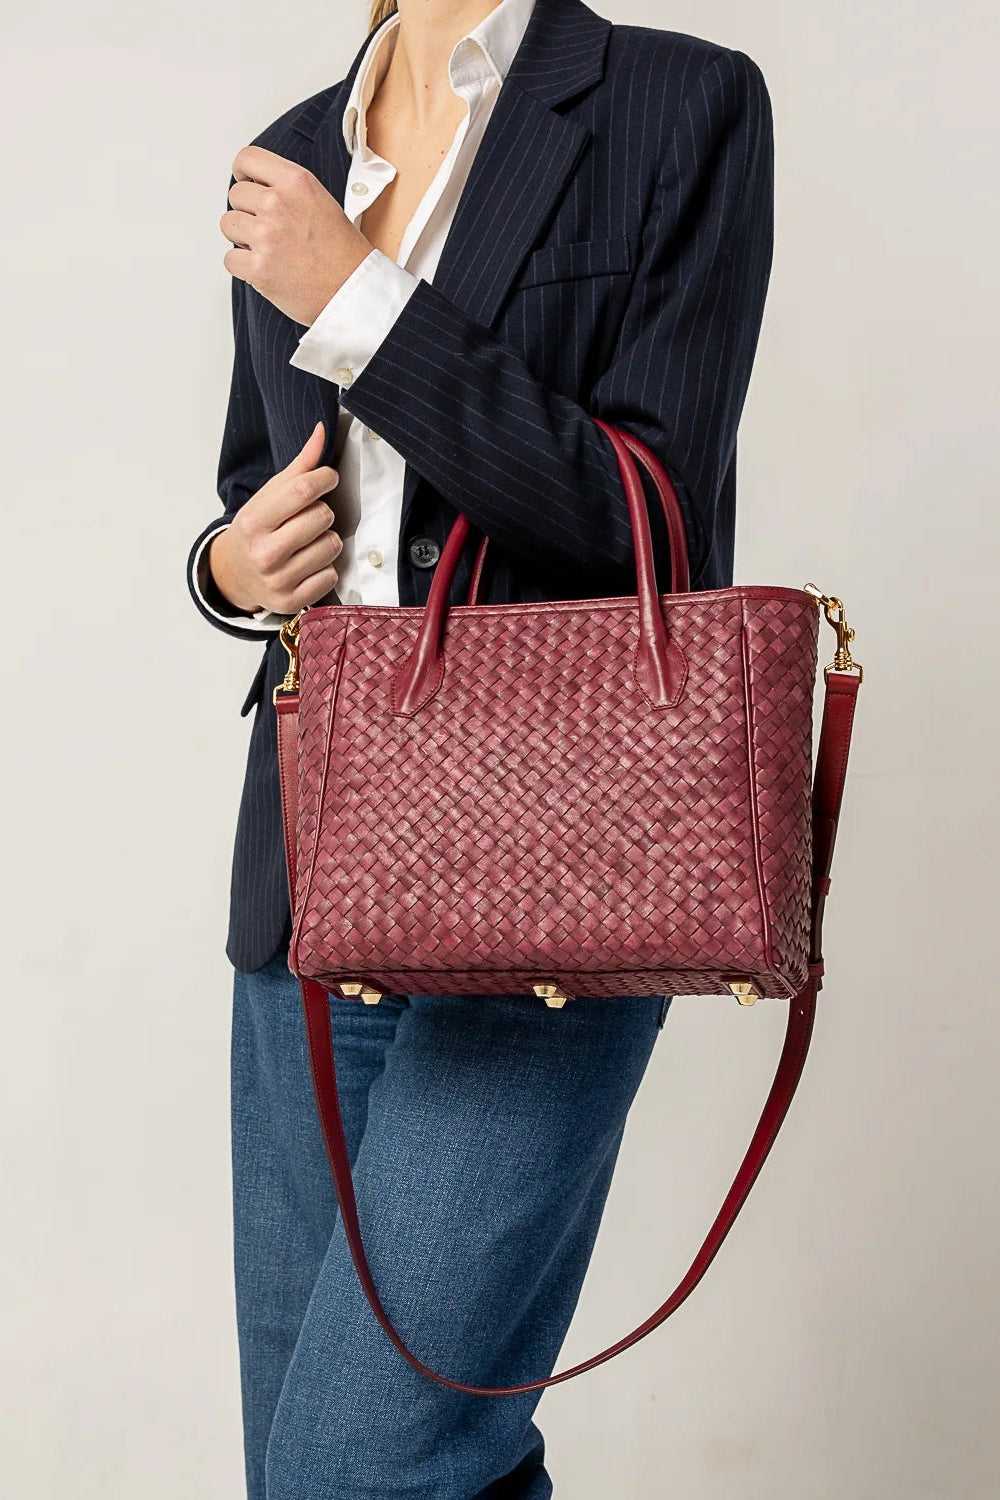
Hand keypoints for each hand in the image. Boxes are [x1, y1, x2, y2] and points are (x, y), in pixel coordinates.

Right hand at [209, 421, 343, 614]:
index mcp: (254, 521)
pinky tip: (308, 564)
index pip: (302, 490)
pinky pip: (331, 575)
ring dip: (326, 540)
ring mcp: (278, 580)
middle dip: (323, 512)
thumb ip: (299, 466)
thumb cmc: (257, 530)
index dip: (324, 478)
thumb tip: (322, 431)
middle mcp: (264, 553)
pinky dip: (326, 568)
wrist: (234, 575)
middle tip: (309, 517)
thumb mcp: (268, 496)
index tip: (327, 478)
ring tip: (308, 542)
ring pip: (332, 546)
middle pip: (322, 517)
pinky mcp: (292, 601)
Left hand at [221, 145, 373, 325]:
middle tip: (269, 230)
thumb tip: (257, 187)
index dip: (243, 173)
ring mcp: (266, 236)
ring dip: (242, 238)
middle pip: (236, 195)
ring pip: (228, 224)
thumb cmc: (343, 254)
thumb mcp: (321, 202)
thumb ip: (288, 190)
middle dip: (247, 212)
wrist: (354, 292)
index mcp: (296, 182)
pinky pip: (230, 258)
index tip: (246, 183)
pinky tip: (266, 268)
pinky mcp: (258, 268)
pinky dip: (243, 266)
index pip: (248, 159)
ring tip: (268, 249)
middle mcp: (278, 204)